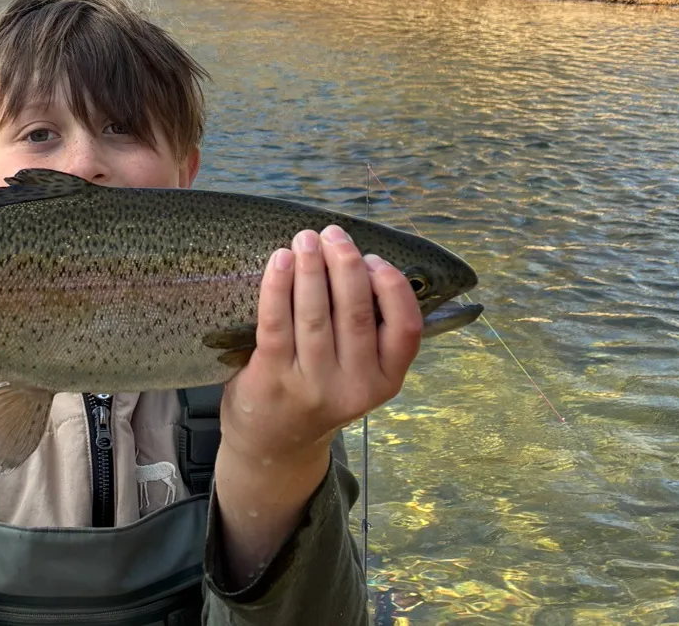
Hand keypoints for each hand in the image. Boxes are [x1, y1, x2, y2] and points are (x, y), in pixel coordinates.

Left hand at [212, 224, 422, 585]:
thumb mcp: (361, 374)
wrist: (275, 444)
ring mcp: (312, 385)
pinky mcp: (273, 379)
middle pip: (357, 314)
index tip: (374, 258)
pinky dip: (278, 286)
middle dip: (346, 265)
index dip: (393, 288)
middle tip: (334, 234)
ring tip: (306, 238)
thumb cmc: (320, 390)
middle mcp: (354, 387)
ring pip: (316, 315)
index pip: (405, 330)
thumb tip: (359, 258)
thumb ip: (370, 330)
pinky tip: (280, 260)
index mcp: (386, 381)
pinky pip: (276, 323)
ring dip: (312, 268)